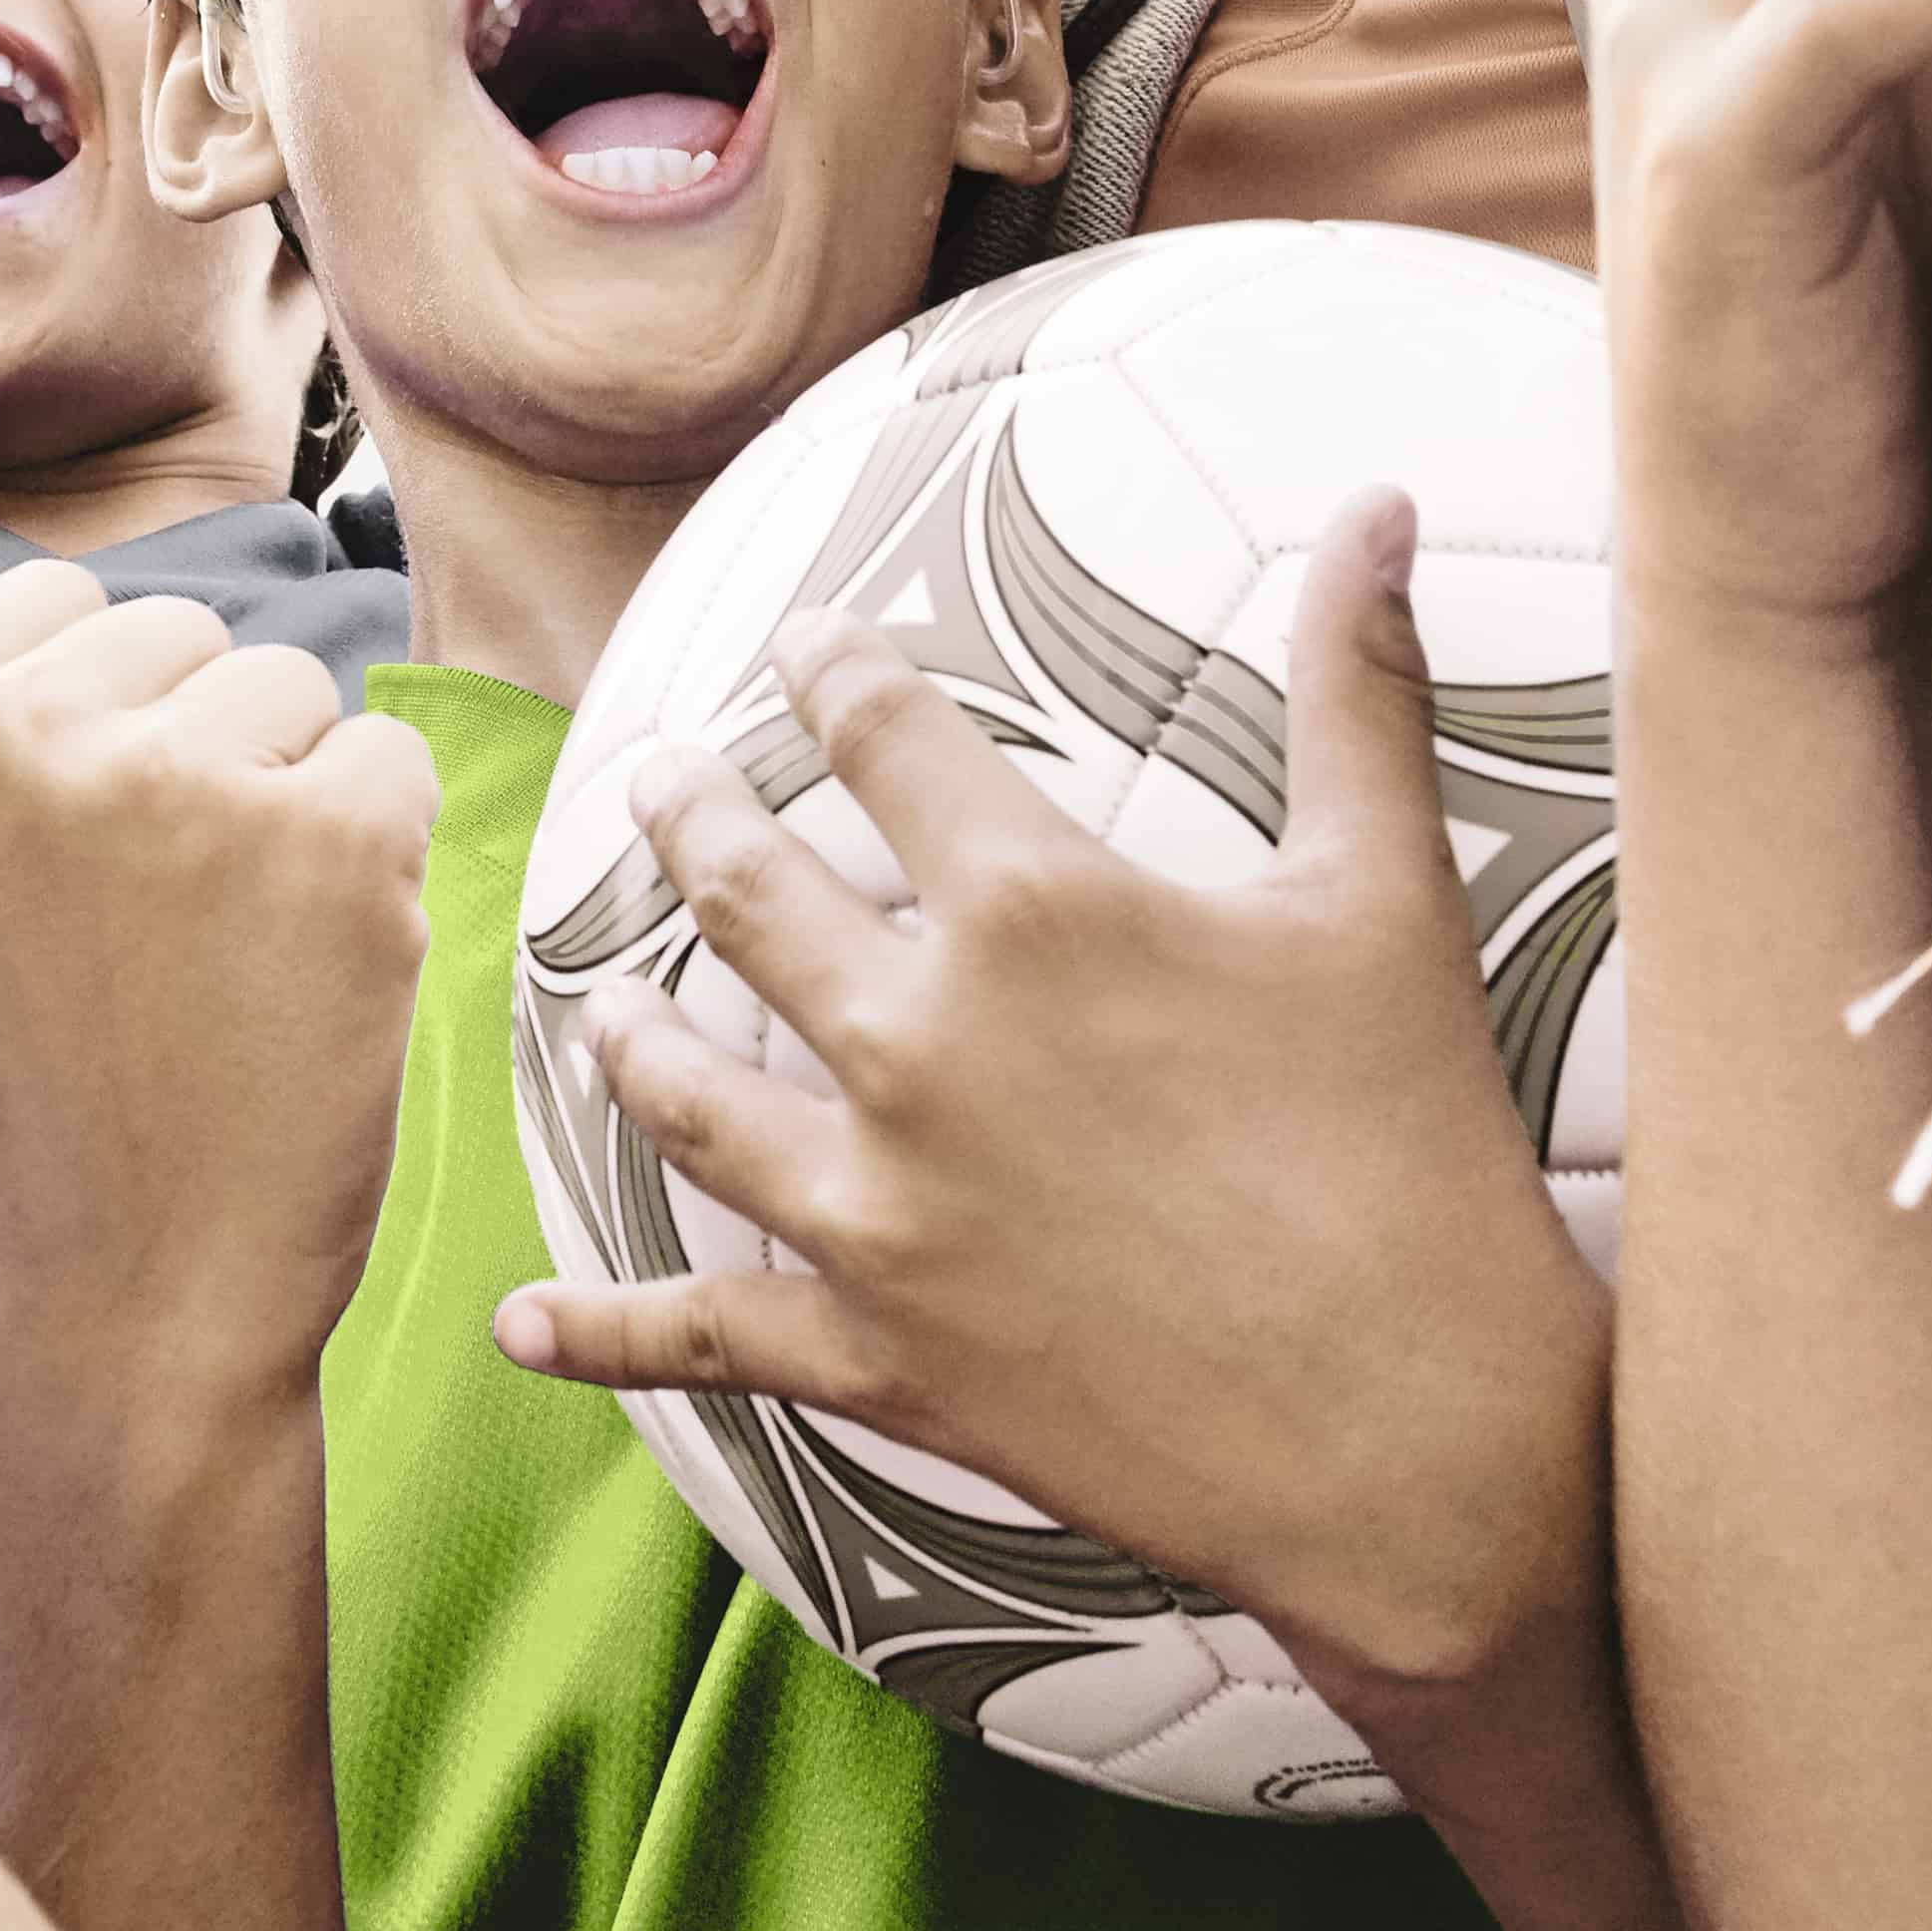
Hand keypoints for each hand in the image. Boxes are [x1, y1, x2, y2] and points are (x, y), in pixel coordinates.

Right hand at [0, 561, 435, 1416]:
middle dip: (202, 761)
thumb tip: (134, 618)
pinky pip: (393, 765)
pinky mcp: (320, 838)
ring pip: (296, 694)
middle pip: (191, 639)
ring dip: (290, 809)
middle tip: (151, 940)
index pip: (70, 606)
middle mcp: (17, 728)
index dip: (106, 733)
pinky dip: (379, 863)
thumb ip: (4, 730)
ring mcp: (170, 777)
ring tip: (219, 963)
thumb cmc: (44, 1091)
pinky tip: (303, 978)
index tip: (72, 871)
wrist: (112, 1299)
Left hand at [503, 497, 1598, 1696]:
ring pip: (690, 1095)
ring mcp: (882, 1203)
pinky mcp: (880, 1351)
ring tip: (609, 1003)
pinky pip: (703, 1334)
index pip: (888, 738)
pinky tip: (517, 1317)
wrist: (1414, 1430)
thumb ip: (1362, 687)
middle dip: (693, 821)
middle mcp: (921, 1038)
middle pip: (751, 894)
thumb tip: (1380, 500)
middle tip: (658, 784)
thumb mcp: (1386, 890)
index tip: (805, 644)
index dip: (837, 675)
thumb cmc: (1411, 1146)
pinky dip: (598, 1329)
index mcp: (1032, 906)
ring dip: (637, 1037)